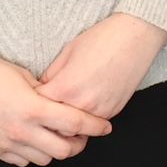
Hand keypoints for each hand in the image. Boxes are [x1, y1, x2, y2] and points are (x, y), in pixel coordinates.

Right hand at [0, 50, 111, 166]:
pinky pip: (22, 161)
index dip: (95, 127)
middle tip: (81, 134)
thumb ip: (46, 94)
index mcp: (33, 108)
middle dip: (78, 144)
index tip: (105, 127)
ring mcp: (7, 143)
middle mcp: (22, 131)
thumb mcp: (24, 76)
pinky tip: (33, 139)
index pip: (75, 124)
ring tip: (56, 136)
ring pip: (44, 159)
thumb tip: (62, 103)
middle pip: (64, 150)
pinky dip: (33, 153)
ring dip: (55, 150)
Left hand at [37, 12, 166, 124]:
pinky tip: (83, 104)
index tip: (31, 99)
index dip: (32, 103)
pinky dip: (85, 118)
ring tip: (63, 109)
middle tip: (45, 109)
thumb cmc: (101, 39)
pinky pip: (92, 123)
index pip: (38, 107)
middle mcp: (82, 104)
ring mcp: (99, 111)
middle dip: (48, 118)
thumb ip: (52, 76)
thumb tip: (42, 90)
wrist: (135, 37)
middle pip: (54, 125)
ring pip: (74, 130)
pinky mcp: (112, 112)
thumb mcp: (67, 52)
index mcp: (65, 88)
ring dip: (67, 123)